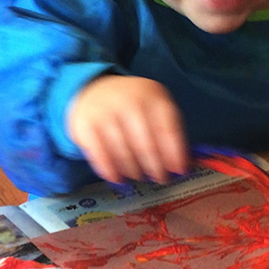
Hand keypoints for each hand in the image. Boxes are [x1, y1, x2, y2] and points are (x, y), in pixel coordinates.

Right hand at [67, 75, 188, 183]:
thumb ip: (170, 132)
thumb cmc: (131, 104)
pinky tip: (119, 178)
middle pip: (146, 144)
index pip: (168, 129)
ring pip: (124, 153)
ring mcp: (105, 113)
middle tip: (161, 178)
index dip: (175, 153)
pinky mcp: (85, 126)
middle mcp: (128, 101)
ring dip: (135, 171)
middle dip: (156, 167)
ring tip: (140, 176)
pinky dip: (112, 171)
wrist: (92, 89)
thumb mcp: (154, 106)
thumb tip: (182, 166)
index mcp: (152, 95)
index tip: (180, 170)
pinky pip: (102, 157)